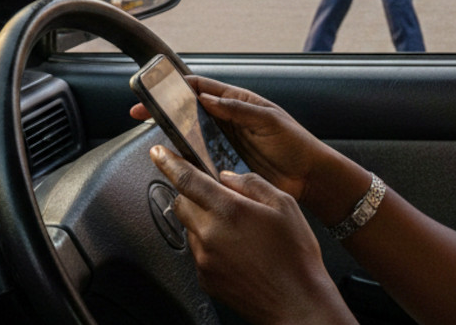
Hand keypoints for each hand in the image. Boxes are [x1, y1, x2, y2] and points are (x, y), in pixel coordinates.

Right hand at [131, 76, 326, 200]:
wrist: (308, 177)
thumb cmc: (295, 143)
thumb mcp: (269, 120)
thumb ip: (240, 109)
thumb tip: (209, 99)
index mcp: (239, 103)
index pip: (203, 89)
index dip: (179, 87)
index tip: (158, 89)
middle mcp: (228, 121)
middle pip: (190, 111)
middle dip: (166, 110)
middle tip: (142, 112)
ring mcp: (225, 143)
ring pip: (192, 136)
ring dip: (174, 136)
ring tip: (154, 135)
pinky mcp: (224, 165)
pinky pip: (200, 160)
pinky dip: (186, 160)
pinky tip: (175, 161)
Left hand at [151, 147, 355, 324]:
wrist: (297, 302)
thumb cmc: (296, 256)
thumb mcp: (285, 205)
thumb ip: (252, 184)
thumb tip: (228, 177)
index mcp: (229, 210)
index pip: (187, 179)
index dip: (169, 162)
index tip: (158, 153)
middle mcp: (210, 234)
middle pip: (182, 203)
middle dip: (192, 193)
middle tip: (218, 197)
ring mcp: (205, 260)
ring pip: (190, 228)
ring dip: (204, 220)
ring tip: (238, 231)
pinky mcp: (205, 279)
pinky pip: (198, 252)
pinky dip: (210, 245)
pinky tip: (237, 251)